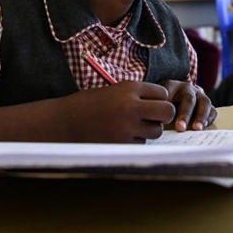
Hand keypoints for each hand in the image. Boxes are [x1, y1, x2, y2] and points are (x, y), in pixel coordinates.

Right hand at [60, 81, 174, 142]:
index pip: (163, 92)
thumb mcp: (114, 91)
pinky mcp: (122, 144)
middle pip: (167, 111)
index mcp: (129, 88)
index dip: (160, 99)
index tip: (150, 102)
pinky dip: (136, 141)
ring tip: (133, 126)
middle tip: (154, 117)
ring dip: (150, 130)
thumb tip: (164, 102)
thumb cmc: (90, 104)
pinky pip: (142, 143)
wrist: (64, 122)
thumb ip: (138, 95)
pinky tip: (120, 135)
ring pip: (157, 131)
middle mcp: (131, 106)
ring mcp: (127, 127)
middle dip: (164, 115)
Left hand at [159, 80, 217, 131]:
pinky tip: (204, 127)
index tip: (162, 122)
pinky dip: (209, 118)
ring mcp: (199, 95)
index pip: (169, 92)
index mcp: (171, 86)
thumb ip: (156, 111)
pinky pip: (212, 110)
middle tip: (180, 128)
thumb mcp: (156, 102)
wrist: (173, 97)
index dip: (166, 107)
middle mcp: (187, 88)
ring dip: (201, 116)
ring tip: (197, 129)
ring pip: (204, 102)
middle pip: (188, 99)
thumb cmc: (161, 103)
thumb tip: (155, 127)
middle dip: (185, 114)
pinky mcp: (206, 104)